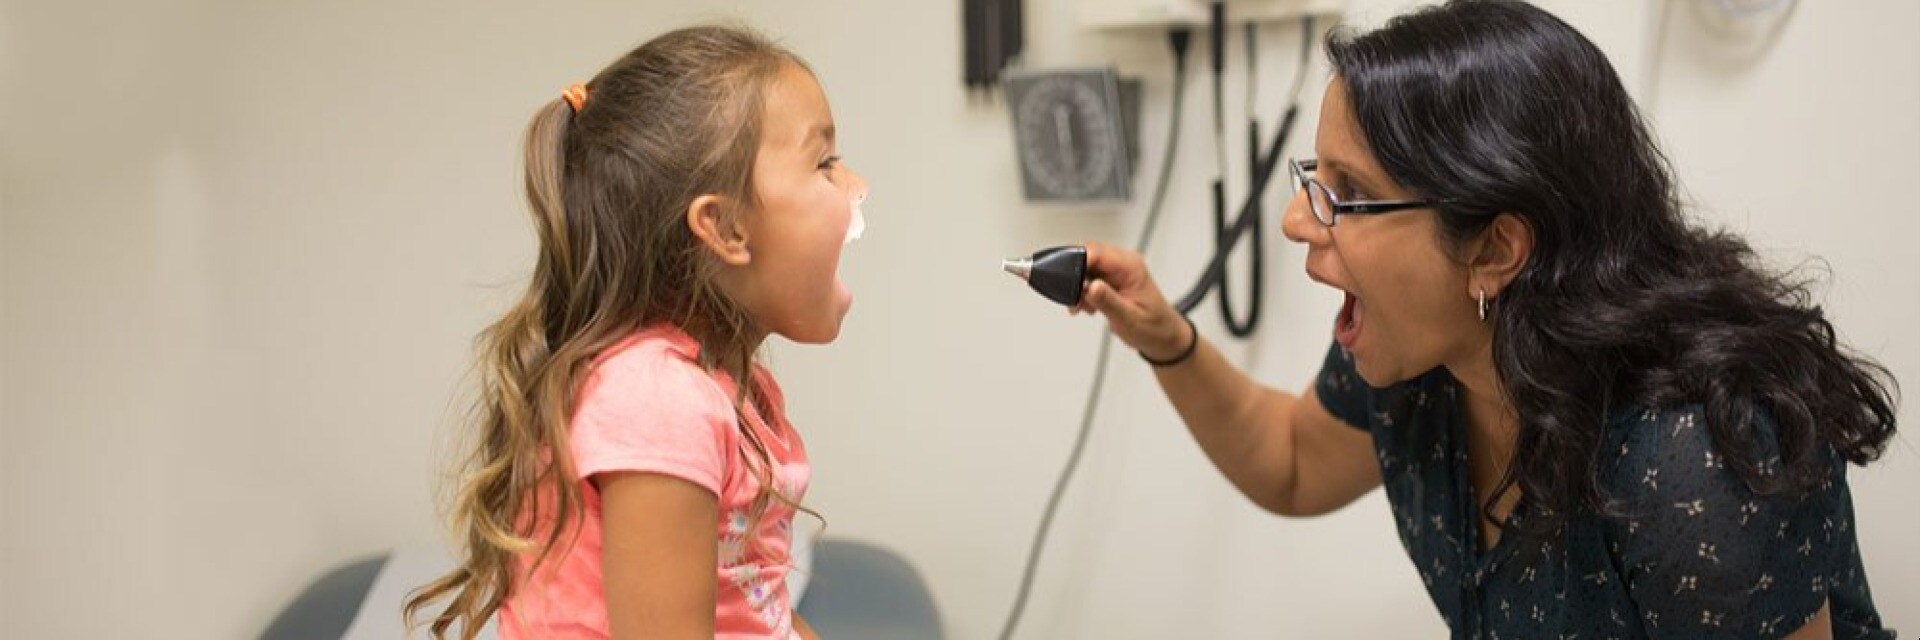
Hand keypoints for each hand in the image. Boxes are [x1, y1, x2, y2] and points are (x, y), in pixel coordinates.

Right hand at [1069, 242, 1191, 360]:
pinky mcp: (1110, 279)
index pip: (1096, 252)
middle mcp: (1123, 263)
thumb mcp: (1129, 318)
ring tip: (1084, 306)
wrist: (1162, 336)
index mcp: (1130, 267)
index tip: (1069, 282)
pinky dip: (1082, 291)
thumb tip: (1091, 286)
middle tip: (1076, 300)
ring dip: (1078, 287)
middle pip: (1087, 256)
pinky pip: (1088, 277)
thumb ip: (1108, 301)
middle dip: (1075, 278)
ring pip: (1085, 267)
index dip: (1078, 263)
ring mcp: (1116, 270)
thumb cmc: (1153, 327)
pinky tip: (1088, 306)